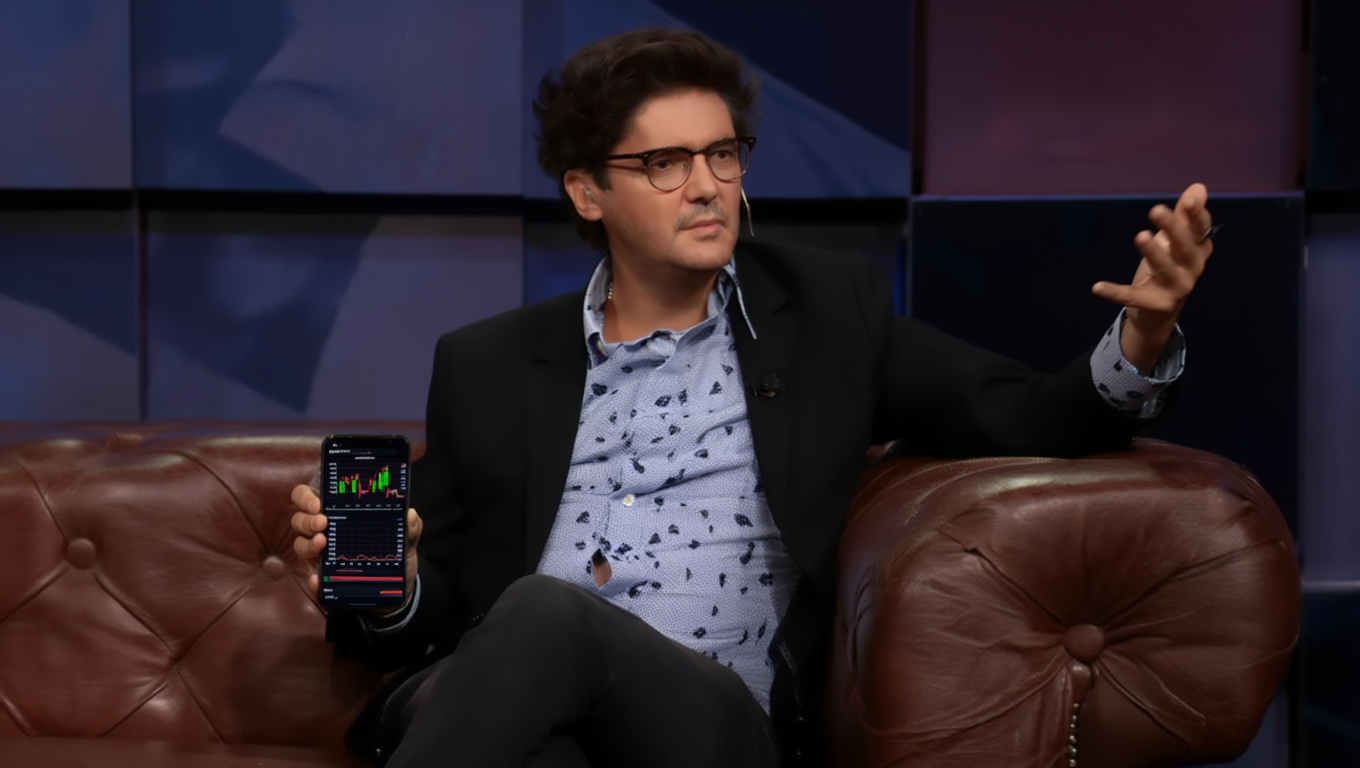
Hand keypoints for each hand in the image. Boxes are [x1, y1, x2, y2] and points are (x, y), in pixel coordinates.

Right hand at [289, 483, 422, 618]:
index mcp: (339, 514)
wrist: (394, 591)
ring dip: (307, 543)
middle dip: (307, 519)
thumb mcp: (404, 540)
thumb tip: (410, 515)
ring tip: (322, 544)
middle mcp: (324, 531)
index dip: (306, 497)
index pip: (310, 497)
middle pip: (300, 519)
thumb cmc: (393, 556)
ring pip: (300, 544)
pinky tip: (317, 579)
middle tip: (323, 523)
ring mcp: (321, 555)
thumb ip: (409, 528)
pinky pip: (312, 579)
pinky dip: (313, 580)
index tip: (318, 503)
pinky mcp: (325, 579)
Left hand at [1092, 182, 1213, 372]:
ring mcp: (1177, 288)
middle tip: (1156, 209)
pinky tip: (1097, 286)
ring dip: (1153, 252)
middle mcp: (1192, 268)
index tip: (1188, 199)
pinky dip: (1115, 292)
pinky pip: (1133, 296)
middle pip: (1185, 246)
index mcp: (1198, 250)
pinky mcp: (1156, 304)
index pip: (1201, 229)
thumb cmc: (1166, 268)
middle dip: (1173, 228)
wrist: (1158, 314)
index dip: (1196, 215)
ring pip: (1165, 268)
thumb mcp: (1173, 242)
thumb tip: (1198, 187)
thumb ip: (1183, 216)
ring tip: (1140, 236)